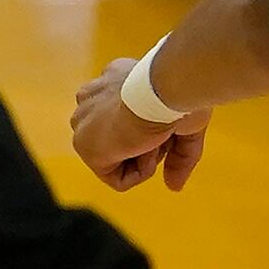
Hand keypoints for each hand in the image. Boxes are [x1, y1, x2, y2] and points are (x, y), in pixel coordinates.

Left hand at [72, 59, 211, 191]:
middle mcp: (91, 97)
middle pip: (118, 139)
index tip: (168, 121)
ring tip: (154, 135)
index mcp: (112, 81)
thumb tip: (174, 187)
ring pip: (116, 158)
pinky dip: (140, 172)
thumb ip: (178, 155)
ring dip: (144, 155)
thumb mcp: (185, 125)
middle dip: (147, 143)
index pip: (122, 116)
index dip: (154, 130)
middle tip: (163, 130)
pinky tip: (147, 147)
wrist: (165, 88)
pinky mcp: (86, 146)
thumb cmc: (179, 94)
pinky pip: (116, 178)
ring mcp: (83, 122)